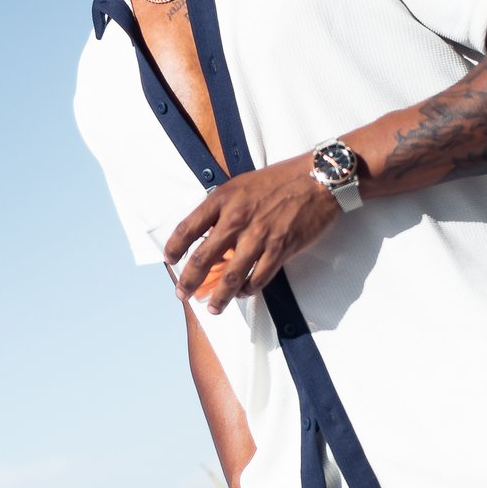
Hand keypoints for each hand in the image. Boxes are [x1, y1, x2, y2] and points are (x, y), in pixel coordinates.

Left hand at [165, 153, 342, 313]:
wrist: (316, 179)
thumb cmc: (279, 179)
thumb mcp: (242, 185)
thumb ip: (224, 208)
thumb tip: (209, 234)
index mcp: (223, 199)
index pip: (188, 228)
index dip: (174, 247)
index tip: (169, 260)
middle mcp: (236, 219)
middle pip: (202, 258)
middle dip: (189, 281)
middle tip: (183, 293)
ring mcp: (258, 236)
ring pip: (230, 277)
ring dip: (218, 296)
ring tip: (212, 308)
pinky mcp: (280, 249)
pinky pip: (259, 278)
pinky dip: (249, 289)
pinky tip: (243, 293)